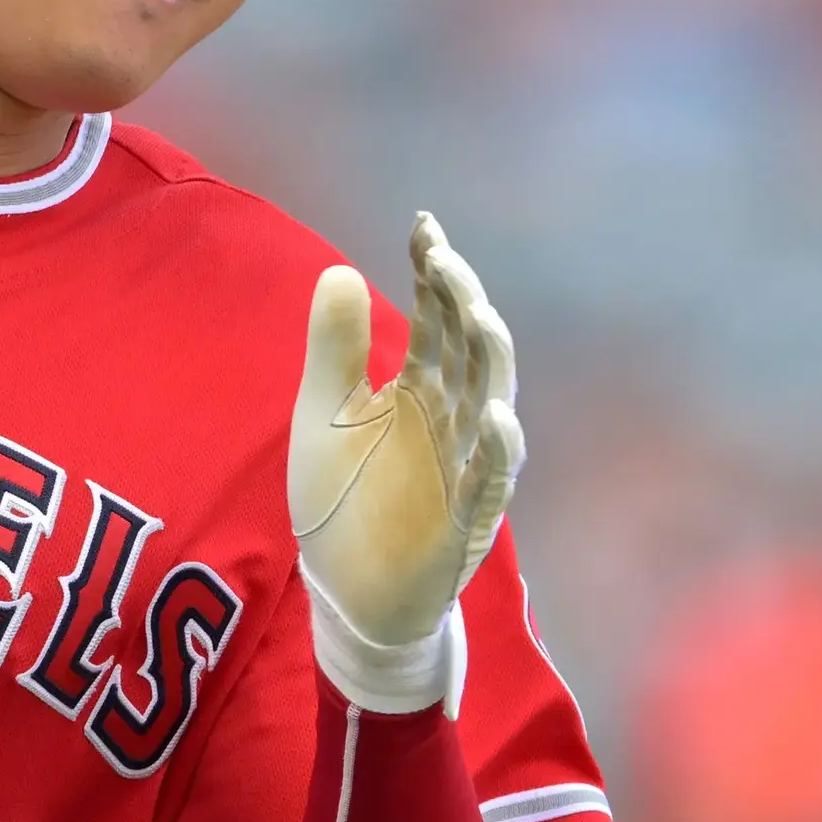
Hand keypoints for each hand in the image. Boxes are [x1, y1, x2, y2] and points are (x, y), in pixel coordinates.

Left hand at [290, 213, 520, 710]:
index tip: (424, 228)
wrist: (345, 593)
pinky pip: (489, 482)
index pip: (438, 321)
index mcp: (420, 390)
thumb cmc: (343, 502)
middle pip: (470, 350)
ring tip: (477, 314)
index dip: (435, 275)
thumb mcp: (324, 416)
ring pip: (490, 404)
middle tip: (443, 260)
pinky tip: (496, 417)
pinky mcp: (465, 520)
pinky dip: (497, 452)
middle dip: (461, 304)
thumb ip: (335, 350)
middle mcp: (452, 419)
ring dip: (487, 361)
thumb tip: (341, 270)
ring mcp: (463, 467)